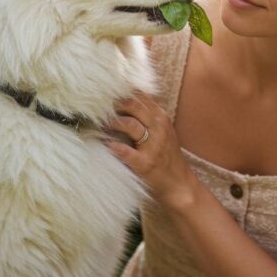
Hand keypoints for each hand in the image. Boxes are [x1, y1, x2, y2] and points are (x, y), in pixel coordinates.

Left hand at [106, 90, 198, 210]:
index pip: (140, 96)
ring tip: (98, 124)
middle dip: (113, 103)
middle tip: (97, 106)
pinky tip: (104, 144)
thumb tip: (123, 98)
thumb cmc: (166, 156)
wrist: (179, 184)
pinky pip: (125, 151)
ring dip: (110, 122)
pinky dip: (112, 146)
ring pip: (129, 124)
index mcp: (161, 117)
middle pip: (133, 105)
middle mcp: (159, 128)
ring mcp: (153, 146)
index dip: (121, 91)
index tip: (105, 91)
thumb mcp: (163, 130)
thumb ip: (148, 115)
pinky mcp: (145, 163)